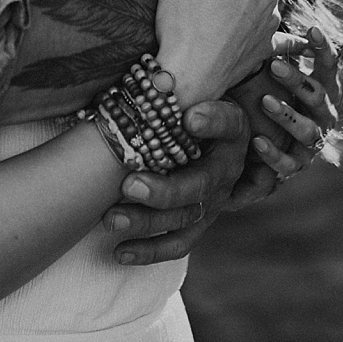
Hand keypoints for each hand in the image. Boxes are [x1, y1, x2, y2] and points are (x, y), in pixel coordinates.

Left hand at [101, 98, 248, 264]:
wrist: (206, 136)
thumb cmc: (193, 106)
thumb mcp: (198, 90)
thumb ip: (181, 90)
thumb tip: (174, 100)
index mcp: (231, 134)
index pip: (228, 125)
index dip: (212, 122)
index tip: (189, 117)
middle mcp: (226, 172)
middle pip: (199, 185)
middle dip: (163, 190)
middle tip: (128, 184)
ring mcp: (212, 202)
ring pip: (183, 219)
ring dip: (146, 221)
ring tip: (111, 218)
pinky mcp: (197, 223)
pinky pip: (176, 244)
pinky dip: (148, 251)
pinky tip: (119, 252)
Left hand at [226, 27, 339, 189]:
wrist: (270, 147)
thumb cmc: (273, 96)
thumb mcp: (276, 74)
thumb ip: (277, 52)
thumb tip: (260, 15)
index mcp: (324, 90)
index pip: (330, 67)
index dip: (324, 49)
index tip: (312, 29)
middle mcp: (324, 116)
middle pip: (318, 97)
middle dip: (297, 81)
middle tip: (274, 65)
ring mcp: (312, 143)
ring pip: (307, 130)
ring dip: (287, 115)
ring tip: (265, 101)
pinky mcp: (296, 166)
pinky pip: (288, 164)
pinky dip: (273, 154)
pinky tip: (256, 141)